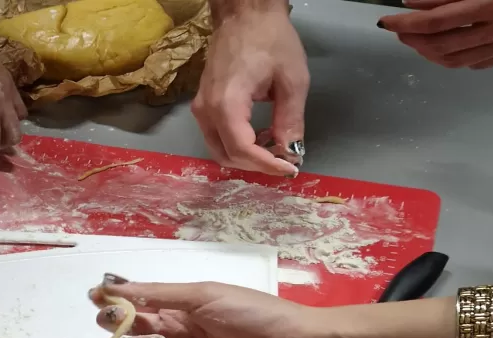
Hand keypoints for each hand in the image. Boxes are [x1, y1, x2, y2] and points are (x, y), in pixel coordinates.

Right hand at [89, 277, 325, 337]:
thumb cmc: (250, 311)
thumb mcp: (201, 294)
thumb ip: (156, 294)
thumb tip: (111, 284)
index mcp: (175, 302)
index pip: (131, 300)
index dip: (111, 299)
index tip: (99, 298)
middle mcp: (169, 327)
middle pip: (124, 327)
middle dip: (114, 323)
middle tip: (121, 321)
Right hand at [191, 6, 308, 175]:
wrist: (244, 14)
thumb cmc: (269, 39)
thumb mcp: (292, 80)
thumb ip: (290, 120)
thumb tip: (291, 152)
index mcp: (226, 104)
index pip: (242, 149)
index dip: (266, 165)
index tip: (290, 168)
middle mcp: (206, 111)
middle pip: (227, 156)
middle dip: (256, 164)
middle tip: (283, 161)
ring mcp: (201, 109)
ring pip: (219, 150)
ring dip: (246, 157)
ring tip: (272, 147)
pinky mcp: (202, 106)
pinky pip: (217, 137)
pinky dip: (237, 144)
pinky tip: (258, 135)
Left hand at [379, 0, 492, 68]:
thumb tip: (415, 1)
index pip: (438, 20)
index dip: (407, 22)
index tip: (388, 20)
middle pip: (441, 44)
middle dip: (413, 39)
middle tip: (397, 29)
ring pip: (454, 59)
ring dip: (427, 51)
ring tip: (413, 39)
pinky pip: (475, 63)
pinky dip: (451, 57)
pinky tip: (441, 48)